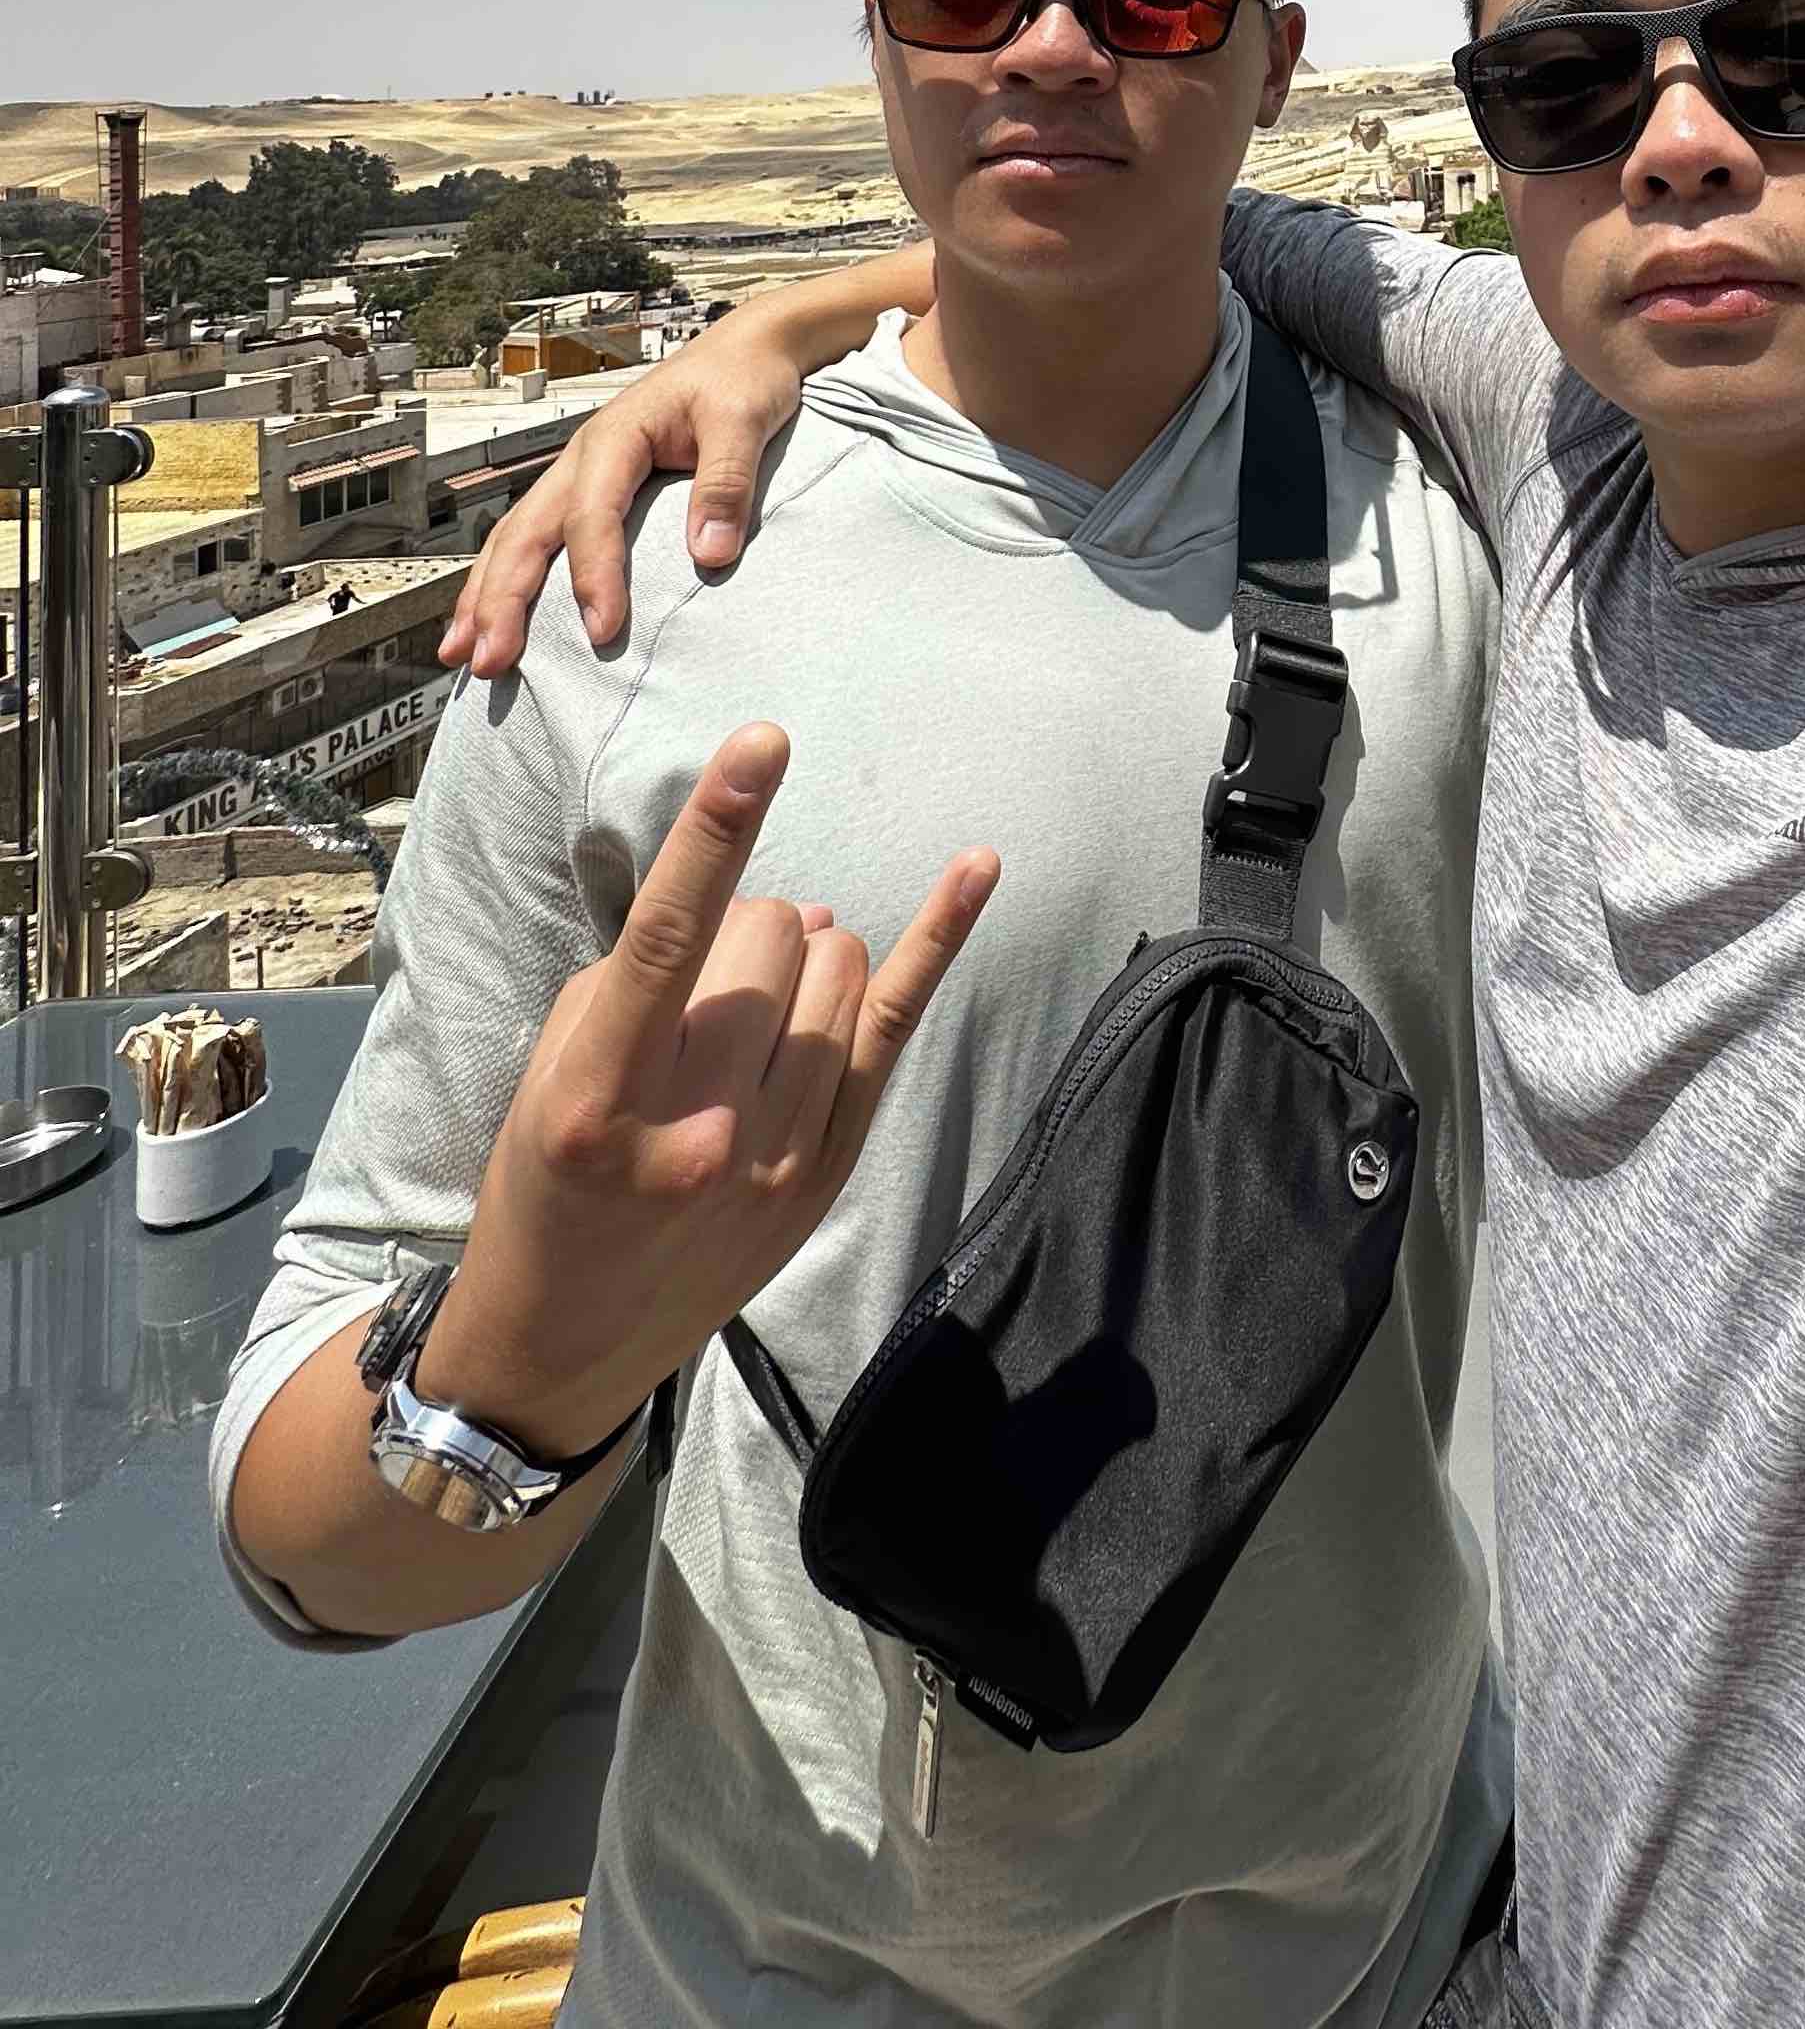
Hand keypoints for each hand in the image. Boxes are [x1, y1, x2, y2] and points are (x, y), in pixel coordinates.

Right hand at [419, 726, 998, 1459]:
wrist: (564, 1341)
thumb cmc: (547, 1179)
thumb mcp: (552, 1069)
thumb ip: (647, 975)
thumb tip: (777, 910)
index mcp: (599, 1094)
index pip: (671, 937)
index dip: (718, 829)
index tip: (763, 742)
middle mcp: (695, 1128)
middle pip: (769, 935)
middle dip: (745, 924)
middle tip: (706, 984)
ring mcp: (776, 1158)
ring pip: (835, 964)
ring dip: (800, 954)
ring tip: (751, 1009)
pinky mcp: (830, 1172)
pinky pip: (897, 1026)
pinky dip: (937, 938)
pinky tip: (978, 867)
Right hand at [443, 326, 808, 677]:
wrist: (745, 350)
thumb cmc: (742, 379)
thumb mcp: (744, 419)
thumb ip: (727, 483)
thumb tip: (711, 554)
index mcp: (617, 436)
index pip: (593, 514)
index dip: (594, 574)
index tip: (602, 629)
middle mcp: (584, 457)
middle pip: (526, 531)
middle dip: (501, 599)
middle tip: (488, 662)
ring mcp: (579, 474)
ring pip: (515, 538)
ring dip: (485, 596)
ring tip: (462, 654)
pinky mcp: (588, 491)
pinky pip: (533, 538)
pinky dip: (504, 580)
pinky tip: (490, 619)